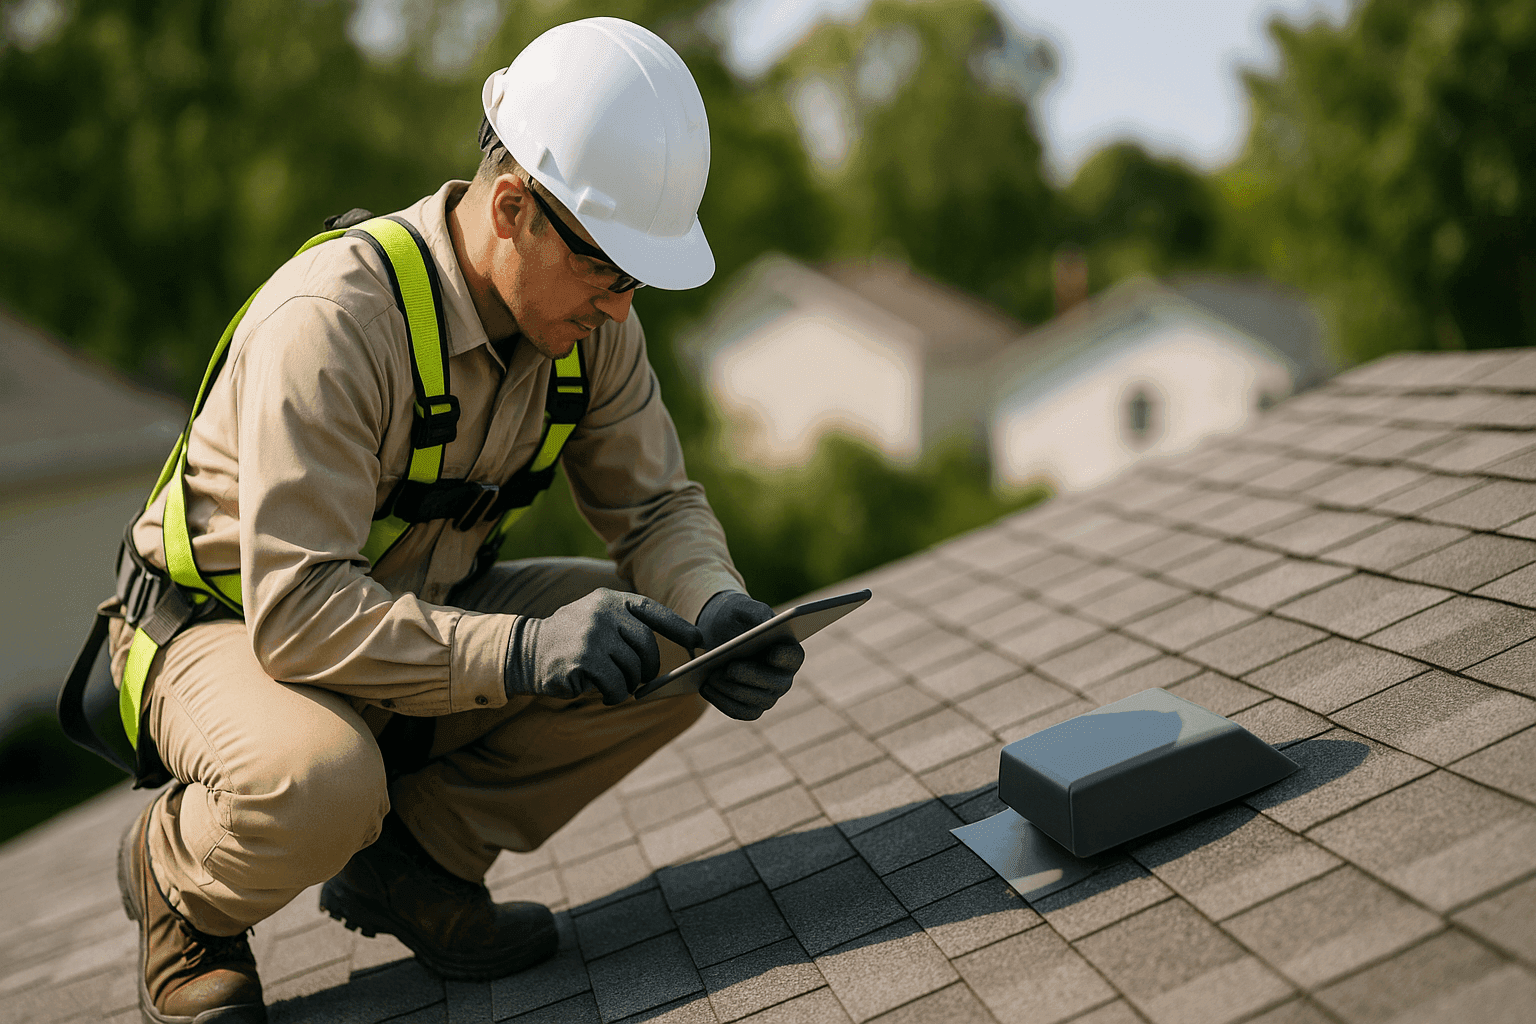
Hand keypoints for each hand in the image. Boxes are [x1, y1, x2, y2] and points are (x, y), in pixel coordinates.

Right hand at [505, 589, 702, 704]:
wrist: (525, 651)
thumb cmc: (569, 639)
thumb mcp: (595, 617)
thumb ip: (625, 624)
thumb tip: (667, 646)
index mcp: (610, 599)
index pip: (652, 611)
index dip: (678, 626)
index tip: (698, 640)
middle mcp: (603, 613)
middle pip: (646, 647)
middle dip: (648, 669)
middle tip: (640, 680)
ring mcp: (593, 636)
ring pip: (632, 670)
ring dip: (627, 684)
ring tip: (611, 684)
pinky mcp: (584, 660)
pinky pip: (616, 685)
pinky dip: (614, 694)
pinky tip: (601, 692)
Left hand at [695, 591, 804, 720]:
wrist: (718, 633)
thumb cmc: (736, 617)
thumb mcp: (744, 608)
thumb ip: (758, 612)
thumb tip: (767, 623)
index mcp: (788, 651)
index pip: (793, 657)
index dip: (784, 657)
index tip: (771, 653)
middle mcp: (783, 678)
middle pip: (774, 683)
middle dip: (750, 676)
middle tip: (728, 668)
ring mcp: (768, 696)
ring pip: (755, 701)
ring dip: (731, 690)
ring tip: (710, 677)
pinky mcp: (751, 708)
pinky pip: (739, 711)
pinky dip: (721, 701)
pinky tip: (705, 688)